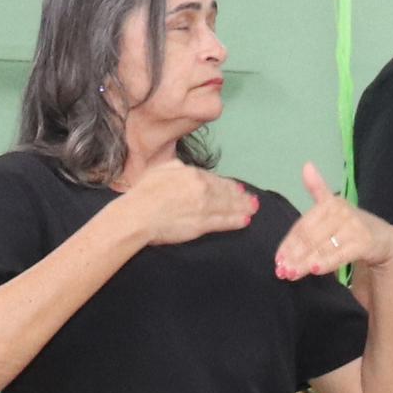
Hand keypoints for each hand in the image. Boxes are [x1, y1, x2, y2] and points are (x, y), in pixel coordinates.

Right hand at [113, 158, 257, 247]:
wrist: (138, 214)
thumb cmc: (143, 193)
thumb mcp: (161, 170)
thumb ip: (177, 168)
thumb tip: (184, 168)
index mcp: (191, 174)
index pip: (215, 179)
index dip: (228, 185)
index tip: (238, 188)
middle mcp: (202, 188)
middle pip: (226, 192)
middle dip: (241, 196)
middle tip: (252, 199)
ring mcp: (204, 206)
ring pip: (228, 206)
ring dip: (243, 207)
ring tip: (254, 208)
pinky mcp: (202, 224)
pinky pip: (223, 222)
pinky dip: (236, 220)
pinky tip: (245, 220)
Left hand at [276, 164, 392, 277]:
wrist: (383, 238)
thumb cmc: (352, 225)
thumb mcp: (334, 206)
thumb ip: (317, 189)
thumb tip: (306, 165)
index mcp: (330, 203)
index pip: (303, 226)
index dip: (288, 243)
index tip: (277, 259)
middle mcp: (341, 212)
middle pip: (310, 238)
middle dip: (294, 256)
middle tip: (281, 271)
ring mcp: (354, 227)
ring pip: (322, 248)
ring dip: (305, 263)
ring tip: (292, 274)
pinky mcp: (364, 243)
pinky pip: (340, 255)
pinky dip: (326, 262)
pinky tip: (314, 270)